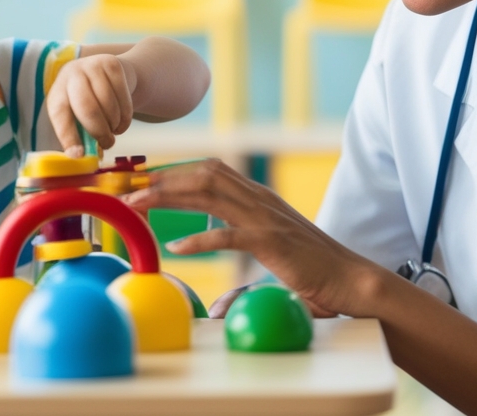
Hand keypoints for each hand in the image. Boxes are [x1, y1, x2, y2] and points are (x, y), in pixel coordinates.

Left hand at [47, 54, 135, 155]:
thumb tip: (82, 156)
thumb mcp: (79, 115)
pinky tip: (122, 120)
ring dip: (114, 124)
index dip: (68, 136)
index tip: (78, 154)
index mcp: (58, 91)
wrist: (114, 75)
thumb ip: (79, 134)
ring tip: (114, 130)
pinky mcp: (112, 63)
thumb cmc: (93, 103)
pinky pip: (123, 97)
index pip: (60, 114)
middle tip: (107, 144)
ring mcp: (92, 65)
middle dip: (99, 131)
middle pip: (87, 108)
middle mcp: (71, 74)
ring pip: (108, 104)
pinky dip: (126, 116)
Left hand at [123, 159, 379, 317]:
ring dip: (168, 198)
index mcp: (256, 196)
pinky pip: (228, 234)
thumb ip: (243, 268)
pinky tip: (176, 246)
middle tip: (126, 190)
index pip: (208, 171)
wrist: (349, 279)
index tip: (140, 181)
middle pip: (201, 175)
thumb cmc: (311, 271)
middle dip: (160, 179)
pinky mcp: (271, 241)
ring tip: (137, 207)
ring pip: (209, 194)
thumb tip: (219, 304)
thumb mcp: (269, 257)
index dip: (172, 173)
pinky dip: (199, 237)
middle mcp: (258, 198)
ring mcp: (265, 217)